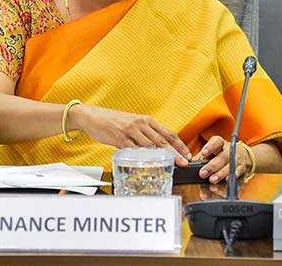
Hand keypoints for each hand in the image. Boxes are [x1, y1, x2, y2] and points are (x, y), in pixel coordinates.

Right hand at [77, 105, 191, 165]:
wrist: (93, 116)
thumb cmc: (112, 121)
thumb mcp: (132, 123)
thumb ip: (144, 133)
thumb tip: (157, 147)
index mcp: (146, 120)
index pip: (168, 133)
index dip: (180, 144)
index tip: (187, 154)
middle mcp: (141, 124)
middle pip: (162, 141)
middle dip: (175, 153)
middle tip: (184, 162)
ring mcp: (131, 131)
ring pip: (151, 146)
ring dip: (162, 157)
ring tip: (171, 166)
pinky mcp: (120, 138)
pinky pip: (134, 150)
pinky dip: (142, 158)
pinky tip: (149, 165)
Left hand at [191, 136, 252, 182]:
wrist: (242, 156)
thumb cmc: (221, 153)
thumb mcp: (212, 151)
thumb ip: (201, 157)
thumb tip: (189, 164)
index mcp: (220, 143)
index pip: (216, 142)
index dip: (210, 147)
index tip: (203, 153)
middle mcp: (230, 150)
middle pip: (222, 157)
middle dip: (212, 166)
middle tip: (202, 173)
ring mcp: (237, 160)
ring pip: (230, 167)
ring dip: (220, 175)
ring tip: (212, 180)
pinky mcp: (242, 170)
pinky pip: (237, 176)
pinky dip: (230, 180)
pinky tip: (225, 184)